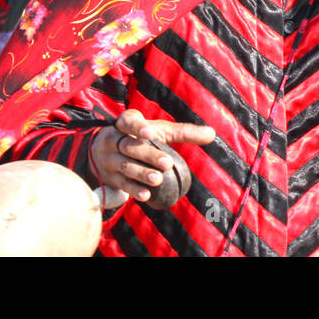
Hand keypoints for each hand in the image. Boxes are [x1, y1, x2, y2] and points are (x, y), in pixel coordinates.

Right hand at [90, 109, 214, 204]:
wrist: (106, 152)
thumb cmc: (141, 137)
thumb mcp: (159, 131)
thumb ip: (183, 132)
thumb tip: (212, 134)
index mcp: (126, 123)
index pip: (129, 122)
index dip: (138, 128)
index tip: (151, 134)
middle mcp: (113, 140)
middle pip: (130, 147)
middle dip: (148, 155)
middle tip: (167, 163)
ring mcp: (109, 160)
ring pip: (125, 166)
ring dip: (141, 174)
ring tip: (158, 180)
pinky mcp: (110, 178)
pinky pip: (121, 184)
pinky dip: (134, 190)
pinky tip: (147, 195)